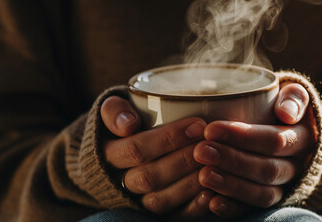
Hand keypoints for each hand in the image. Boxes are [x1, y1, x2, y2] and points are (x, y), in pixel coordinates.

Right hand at [100, 96, 212, 219]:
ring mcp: (136, 201)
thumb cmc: (121, 125)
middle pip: (150, 177)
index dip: (168, 138)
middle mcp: (119, 182)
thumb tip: (128, 125)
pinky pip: (171, 217)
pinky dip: (192, 209)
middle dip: (184, 160)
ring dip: (189, 185)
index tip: (198, 125)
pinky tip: (211, 194)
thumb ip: (114, 110)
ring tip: (215, 165)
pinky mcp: (152, 213)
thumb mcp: (112, 110)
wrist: (113, 155)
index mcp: (107, 155)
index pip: (136, 149)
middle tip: (210, 144)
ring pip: (160, 200)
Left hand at [193, 82, 316, 218]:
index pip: (274, 141)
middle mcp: (297, 166)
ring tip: (202, 176)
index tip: (211, 129)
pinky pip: (254, 210)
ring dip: (231, 186)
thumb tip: (286, 113)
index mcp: (303, 138)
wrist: (291, 130)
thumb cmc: (283, 108)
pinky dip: (234, 209)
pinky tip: (212, 203)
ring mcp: (285, 187)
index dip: (244, 137)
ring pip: (263, 194)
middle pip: (267, 169)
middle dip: (232, 161)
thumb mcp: (294, 95)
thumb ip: (294, 97)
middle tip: (200, 151)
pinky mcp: (270, 200)